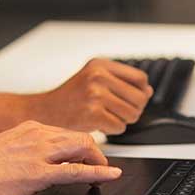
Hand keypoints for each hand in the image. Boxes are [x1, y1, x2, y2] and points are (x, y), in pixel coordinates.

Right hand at [0, 120, 120, 194]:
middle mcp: (37, 135)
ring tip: (107, 174)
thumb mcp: (10, 148)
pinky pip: (75, 171)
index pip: (67, 133)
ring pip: (82, 148)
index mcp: (30, 128)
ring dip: (99, 161)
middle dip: (97, 153)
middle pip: (80, 137)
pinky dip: (97, 173)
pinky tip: (109, 176)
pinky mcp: (37, 173)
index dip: (84, 147)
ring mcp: (38, 152)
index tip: (90, 158)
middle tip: (102, 168)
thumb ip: (32, 152)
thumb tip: (51, 167)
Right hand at [32, 58, 152, 134]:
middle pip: (140, 97)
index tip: (132, 97)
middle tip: (116, 111)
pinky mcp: (93, 113)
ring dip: (122, 120)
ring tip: (106, 116)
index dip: (141, 92)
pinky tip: (99, 123)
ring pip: (132, 114)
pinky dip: (112, 130)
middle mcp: (98, 75)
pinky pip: (120, 127)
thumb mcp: (93, 79)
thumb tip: (148, 90)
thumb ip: (121, 82)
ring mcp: (95, 94)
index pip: (140, 78)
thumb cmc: (71, 97)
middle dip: (133, 109)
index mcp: (100, 64)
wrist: (47, 111)